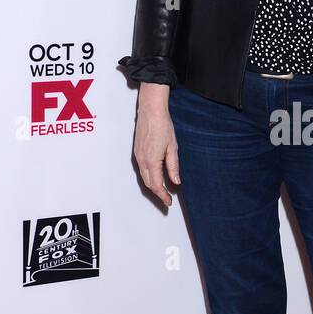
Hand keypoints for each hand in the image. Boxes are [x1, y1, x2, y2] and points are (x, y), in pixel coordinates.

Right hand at [133, 84, 179, 206]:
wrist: (150, 111)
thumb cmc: (163, 126)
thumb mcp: (173, 148)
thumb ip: (173, 167)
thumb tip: (176, 182)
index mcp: (151, 161)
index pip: (156, 185)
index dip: (163, 195)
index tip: (169, 202)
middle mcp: (142, 161)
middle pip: (148, 184)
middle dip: (158, 194)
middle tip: (167, 200)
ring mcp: (137, 156)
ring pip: (144, 178)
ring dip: (152, 186)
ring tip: (163, 192)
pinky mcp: (137, 152)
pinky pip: (142, 170)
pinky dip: (149, 177)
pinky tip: (156, 178)